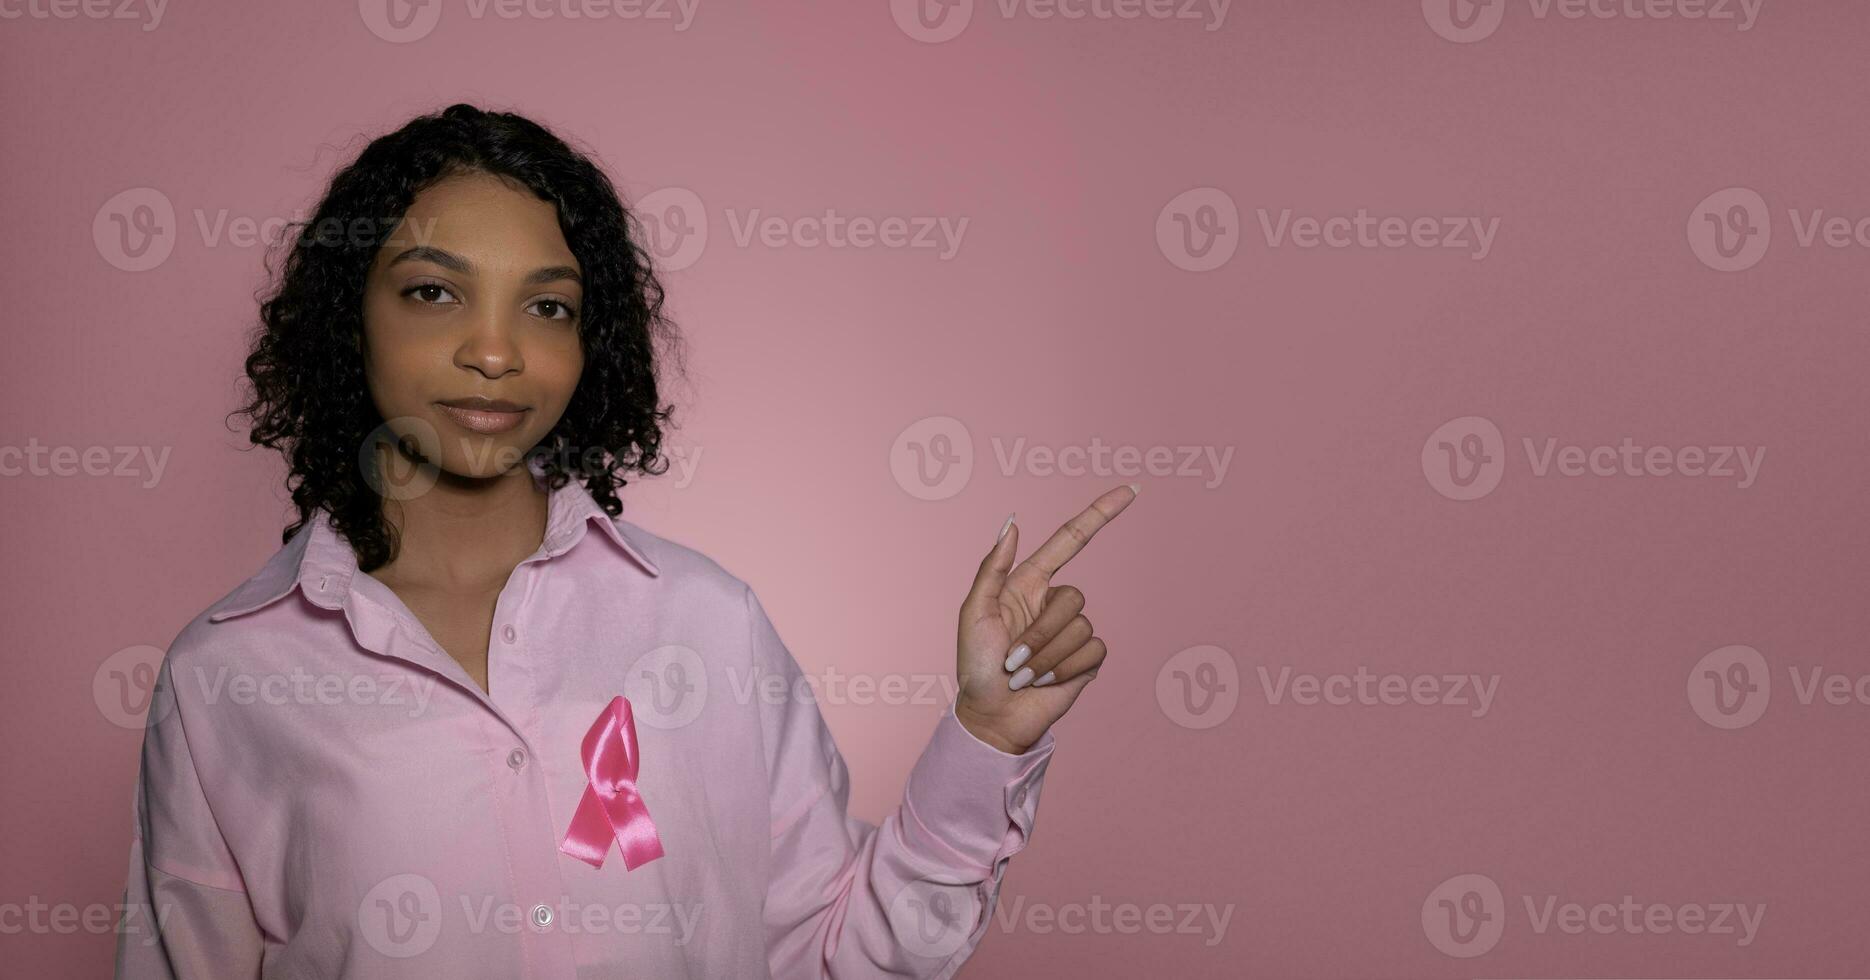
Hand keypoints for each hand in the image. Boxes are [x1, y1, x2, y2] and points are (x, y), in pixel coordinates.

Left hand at [953, 483, 1139, 753]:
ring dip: (1047, 657)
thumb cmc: (975, 665)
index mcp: (1028, 583)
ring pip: (1081, 626)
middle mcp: (1054, 603)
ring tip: (1023, 675)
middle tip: (1012, 660)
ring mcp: (1072, 632)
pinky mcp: (1087, 660)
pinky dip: (1064, 669)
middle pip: (1074, 596)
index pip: (1072, 540)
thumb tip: (1013, 522)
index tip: (1130, 490)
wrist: (991, 716)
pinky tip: (1045, 682)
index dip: (1101, 513)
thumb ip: (993, 567)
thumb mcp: (973, 612)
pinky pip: (1092, 650)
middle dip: (1041, 634)